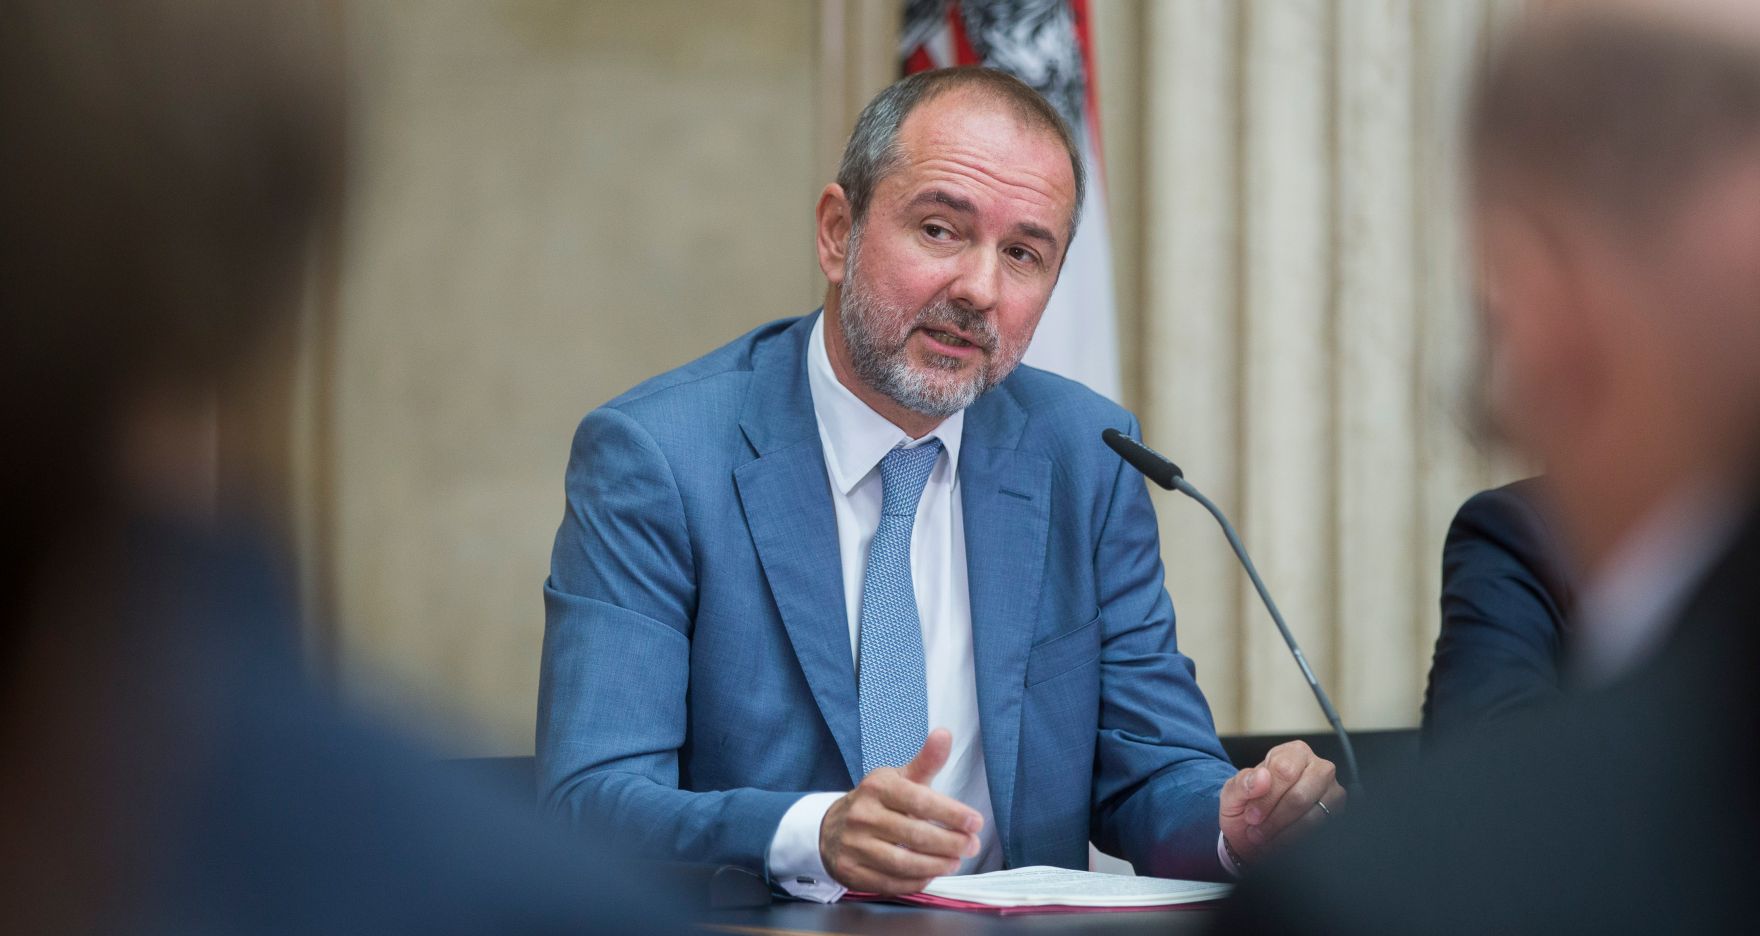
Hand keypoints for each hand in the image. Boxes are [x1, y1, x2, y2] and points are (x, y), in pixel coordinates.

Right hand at [819, 728, 982, 893]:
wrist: (831, 827)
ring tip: (956, 861)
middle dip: (950, 843)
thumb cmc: (877, 801)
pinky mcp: (851, 871)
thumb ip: (926, 761)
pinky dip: (915, 881)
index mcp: (878, 787)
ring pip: (903, 862)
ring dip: (937, 865)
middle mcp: (863, 815)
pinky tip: (931, 874)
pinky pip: (890, 882)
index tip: (976, 822)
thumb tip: (944, 734)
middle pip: (915, 835)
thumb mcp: (899, 778)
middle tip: (972, 846)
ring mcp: (854, 845)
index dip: (951, 814)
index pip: (920, 801)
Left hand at [1218, 740, 1344, 863]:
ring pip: (1312, 818)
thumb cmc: (1248, 807)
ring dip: (1284, 834)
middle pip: (1300, 796)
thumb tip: (1262, 777)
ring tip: (1265, 839)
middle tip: (1256, 832)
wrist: (1254, 834)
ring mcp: (1333, 793)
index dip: (1266, 798)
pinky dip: (1296, 842)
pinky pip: (1320, 832)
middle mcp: (1319, 768)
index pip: (1284, 771)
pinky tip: (1280, 844)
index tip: (1251, 815)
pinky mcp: (1338, 816)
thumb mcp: (1233, 792)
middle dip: (1275, 819)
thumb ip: (1243, 782)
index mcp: (1293, 753)